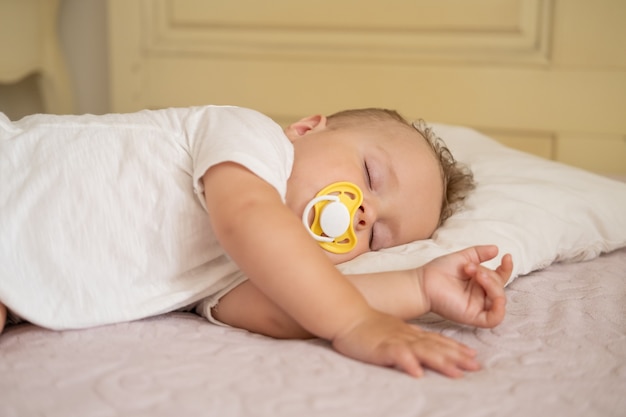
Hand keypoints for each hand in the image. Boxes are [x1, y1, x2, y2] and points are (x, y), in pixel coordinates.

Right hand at [332, 310, 479, 377]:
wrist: (347, 316)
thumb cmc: (367, 326)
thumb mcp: (393, 330)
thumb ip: (407, 337)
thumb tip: (422, 346)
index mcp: (410, 332)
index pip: (437, 340)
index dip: (456, 348)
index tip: (472, 355)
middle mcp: (407, 336)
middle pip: (437, 346)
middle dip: (457, 357)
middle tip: (476, 366)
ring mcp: (395, 340)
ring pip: (423, 351)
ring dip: (441, 362)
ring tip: (457, 372)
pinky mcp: (382, 348)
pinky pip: (397, 356)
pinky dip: (408, 364)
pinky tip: (418, 373)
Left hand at [421, 245, 512, 327]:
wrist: (423, 282)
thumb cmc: (438, 271)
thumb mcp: (462, 257)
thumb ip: (479, 253)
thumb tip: (496, 249)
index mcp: (479, 283)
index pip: (499, 278)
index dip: (506, 269)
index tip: (506, 256)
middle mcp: (480, 296)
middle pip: (499, 287)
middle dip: (489, 274)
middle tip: (469, 267)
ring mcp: (477, 307)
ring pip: (499, 300)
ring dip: (492, 284)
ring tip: (475, 273)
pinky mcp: (473, 317)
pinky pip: (494, 318)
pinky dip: (499, 308)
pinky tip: (493, 295)